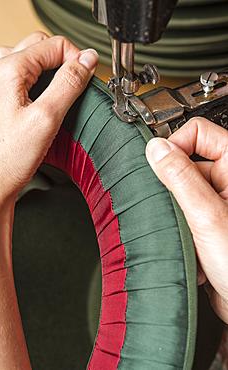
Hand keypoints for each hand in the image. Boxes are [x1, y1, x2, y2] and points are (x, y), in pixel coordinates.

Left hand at [0, 32, 97, 208]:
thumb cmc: (8, 157)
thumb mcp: (47, 117)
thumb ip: (69, 84)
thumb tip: (87, 60)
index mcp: (10, 69)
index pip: (54, 45)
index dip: (77, 58)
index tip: (88, 77)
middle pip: (41, 47)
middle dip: (64, 60)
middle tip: (77, 82)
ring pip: (30, 60)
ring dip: (50, 69)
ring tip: (61, 91)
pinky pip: (21, 77)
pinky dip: (38, 81)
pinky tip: (44, 100)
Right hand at [145, 117, 227, 323]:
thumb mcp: (207, 215)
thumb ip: (180, 177)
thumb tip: (157, 149)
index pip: (197, 132)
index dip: (176, 144)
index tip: (160, 164)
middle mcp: (225, 181)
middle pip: (184, 163)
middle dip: (173, 190)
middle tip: (176, 209)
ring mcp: (214, 202)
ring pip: (179, 191)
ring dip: (177, 215)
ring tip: (187, 232)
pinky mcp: (205, 221)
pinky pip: (180, 212)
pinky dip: (179, 228)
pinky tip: (191, 244)